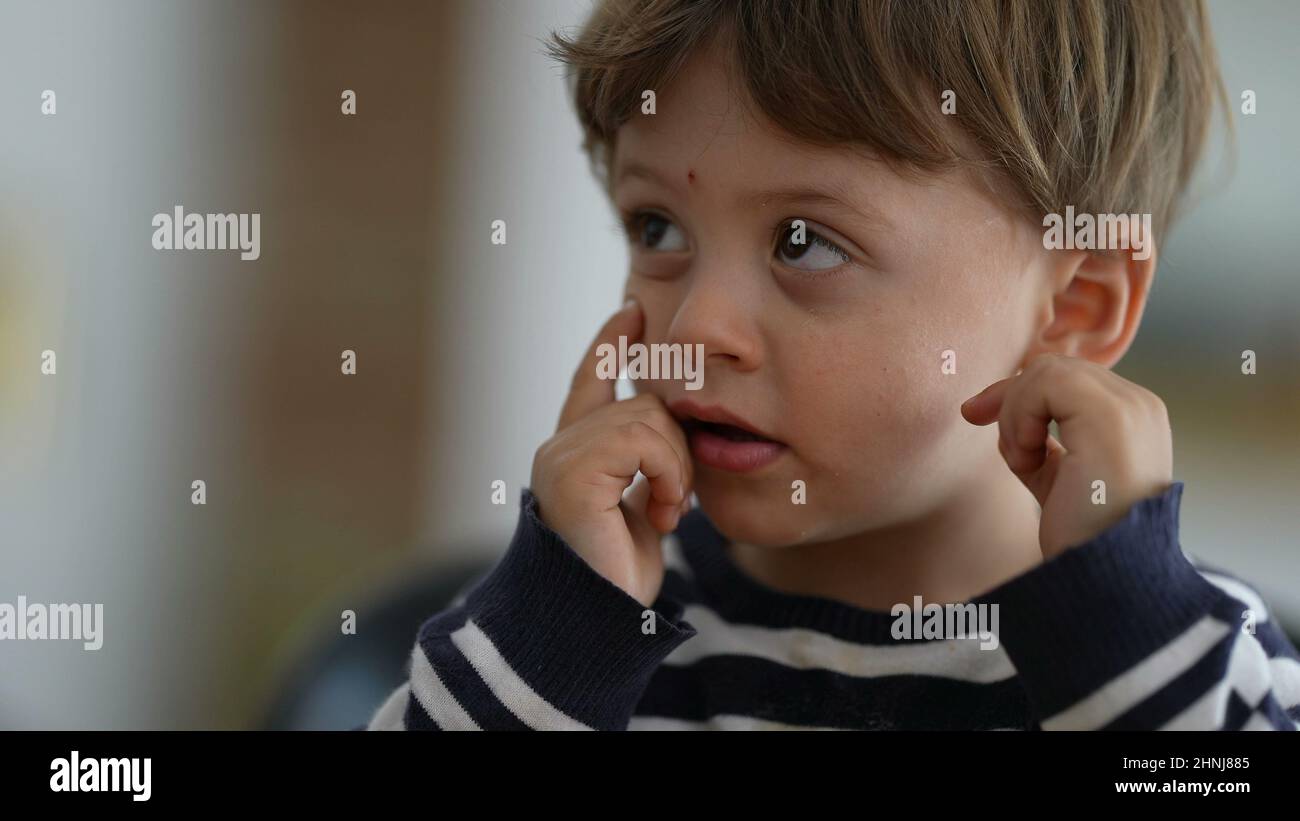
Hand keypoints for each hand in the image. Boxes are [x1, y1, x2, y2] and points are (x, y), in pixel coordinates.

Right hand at [529, 298, 692, 607]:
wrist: (605, 618)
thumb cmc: (624, 570)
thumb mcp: (643, 501)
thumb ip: (645, 461)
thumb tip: (669, 418)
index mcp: (574, 452)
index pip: (591, 381)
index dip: (610, 345)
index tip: (632, 311)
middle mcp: (558, 449)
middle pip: (642, 402)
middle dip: (675, 448)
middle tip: (674, 501)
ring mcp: (560, 459)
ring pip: (647, 418)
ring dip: (675, 468)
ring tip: (666, 512)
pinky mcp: (572, 474)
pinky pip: (643, 441)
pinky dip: (667, 476)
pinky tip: (661, 515)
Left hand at [960, 353, 1172, 559]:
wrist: (1106, 579)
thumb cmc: (1081, 538)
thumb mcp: (1057, 480)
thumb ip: (1040, 444)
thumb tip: (999, 410)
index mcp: (1133, 421)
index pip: (1068, 379)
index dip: (1018, 394)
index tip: (975, 414)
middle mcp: (1140, 407)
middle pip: (1054, 368)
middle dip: (1007, 394)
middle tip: (974, 418)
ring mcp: (1130, 409)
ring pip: (1046, 371)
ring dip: (1015, 414)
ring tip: (1023, 460)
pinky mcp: (1111, 416)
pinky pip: (1046, 382)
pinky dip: (1021, 416)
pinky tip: (1027, 458)